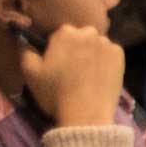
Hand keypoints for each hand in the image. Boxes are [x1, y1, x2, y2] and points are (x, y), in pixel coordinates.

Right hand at [17, 16, 129, 133]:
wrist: (86, 114)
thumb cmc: (55, 93)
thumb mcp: (30, 73)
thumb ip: (25, 51)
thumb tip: (25, 40)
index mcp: (65, 32)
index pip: (59, 35)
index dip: (56, 49)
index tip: (56, 64)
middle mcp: (88, 32)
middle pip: (80, 37)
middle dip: (75, 48)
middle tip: (72, 70)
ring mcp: (107, 43)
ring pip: (96, 44)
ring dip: (91, 53)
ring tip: (87, 74)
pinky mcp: (120, 56)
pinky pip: (110, 53)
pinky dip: (105, 61)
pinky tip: (99, 76)